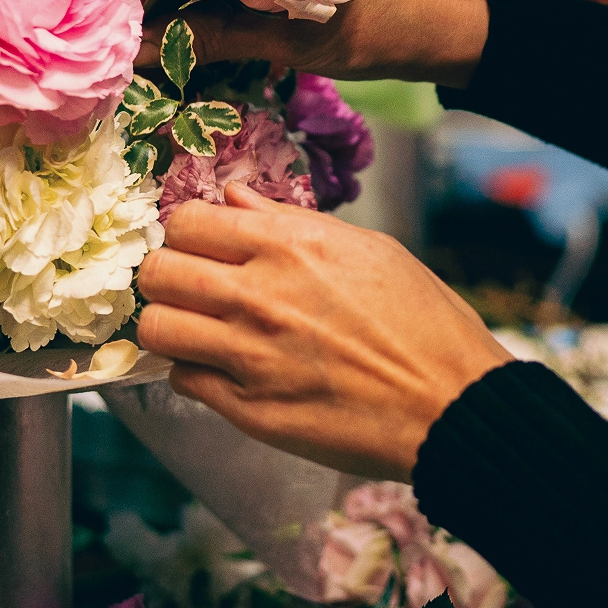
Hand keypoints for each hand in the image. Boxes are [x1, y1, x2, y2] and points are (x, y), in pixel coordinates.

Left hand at [136, 183, 514, 478]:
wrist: (450, 408)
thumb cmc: (424, 324)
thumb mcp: (369, 249)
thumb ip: (291, 221)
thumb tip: (236, 197)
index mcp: (291, 247)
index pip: (187, 222)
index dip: (187, 232)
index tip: (200, 245)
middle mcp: (260, 297)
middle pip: (157, 272)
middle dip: (166, 276)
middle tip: (189, 287)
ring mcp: (250, 357)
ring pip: (156, 329)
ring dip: (170, 325)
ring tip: (197, 328)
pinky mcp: (250, 411)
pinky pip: (184, 380)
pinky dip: (195, 372)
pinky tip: (225, 369)